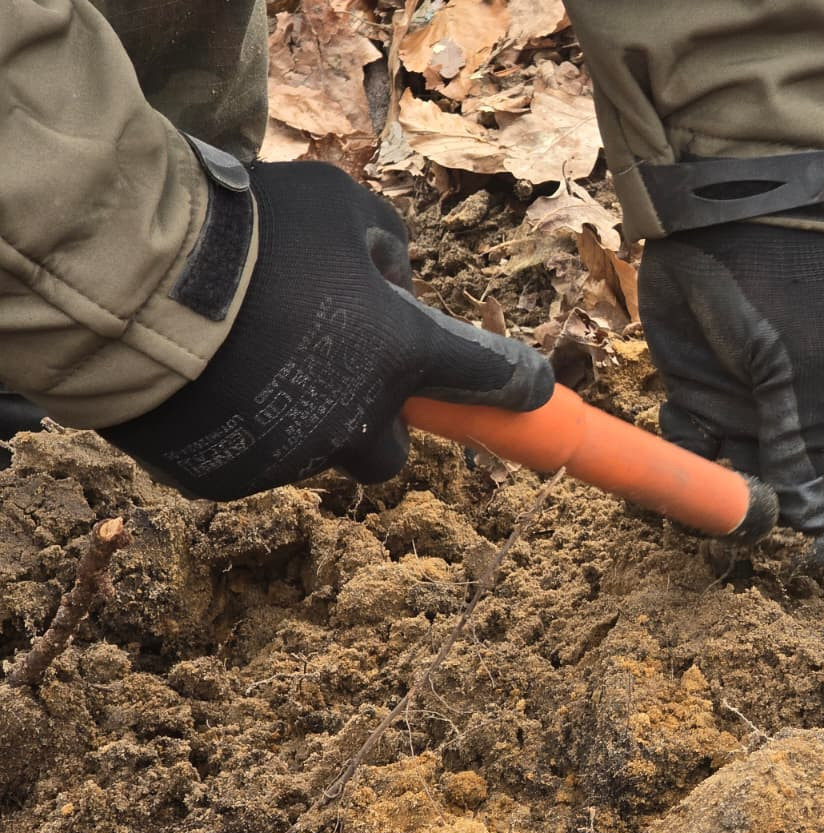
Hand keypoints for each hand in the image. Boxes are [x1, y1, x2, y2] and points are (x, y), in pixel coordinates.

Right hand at [101, 161, 551, 499]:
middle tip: (341, 370)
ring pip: (313, 451)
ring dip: (300, 413)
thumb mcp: (342, 204)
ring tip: (245, 351)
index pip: (491, 378)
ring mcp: (291, 457)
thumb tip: (394, 280)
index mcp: (403, 353)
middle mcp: (358, 420)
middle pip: (390, 451)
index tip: (535, 391)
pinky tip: (203, 376)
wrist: (129, 281)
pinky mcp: (225, 479)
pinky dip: (238, 426)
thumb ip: (388, 243)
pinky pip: (248, 458)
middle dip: (379, 418)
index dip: (520, 385)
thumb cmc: (249, 230)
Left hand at [639, 222, 823, 564]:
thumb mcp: (798, 365)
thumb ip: (800, 442)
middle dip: (778, 514)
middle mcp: (814, 413)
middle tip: (747, 526)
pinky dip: (686, 464)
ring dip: (726, 497)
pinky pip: (698, 453)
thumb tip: (806, 522)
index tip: (814, 556)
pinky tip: (676, 449)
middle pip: (804, 490)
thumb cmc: (784, 283)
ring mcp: (758, 408)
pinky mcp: (705, 398)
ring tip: (706, 506)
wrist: (717, 215)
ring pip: (747, 478)